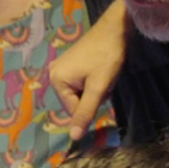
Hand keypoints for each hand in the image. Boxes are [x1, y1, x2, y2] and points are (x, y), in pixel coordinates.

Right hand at [52, 1, 128, 139]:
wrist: (114, 29)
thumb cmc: (106, 58)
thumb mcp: (98, 88)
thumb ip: (85, 113)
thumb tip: (74, 138)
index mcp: (56, 80)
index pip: (74, 110)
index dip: (92, 104)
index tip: (103, 87)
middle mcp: (53, 73)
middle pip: (76, 100)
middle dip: (93, 95)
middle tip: (103, 79)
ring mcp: (61, 66)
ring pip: (81, 92)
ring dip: (95, 88)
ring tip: (103, 73)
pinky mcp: (70, 62)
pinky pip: (81, 82)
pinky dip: (93, 80)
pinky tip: (100, 68)